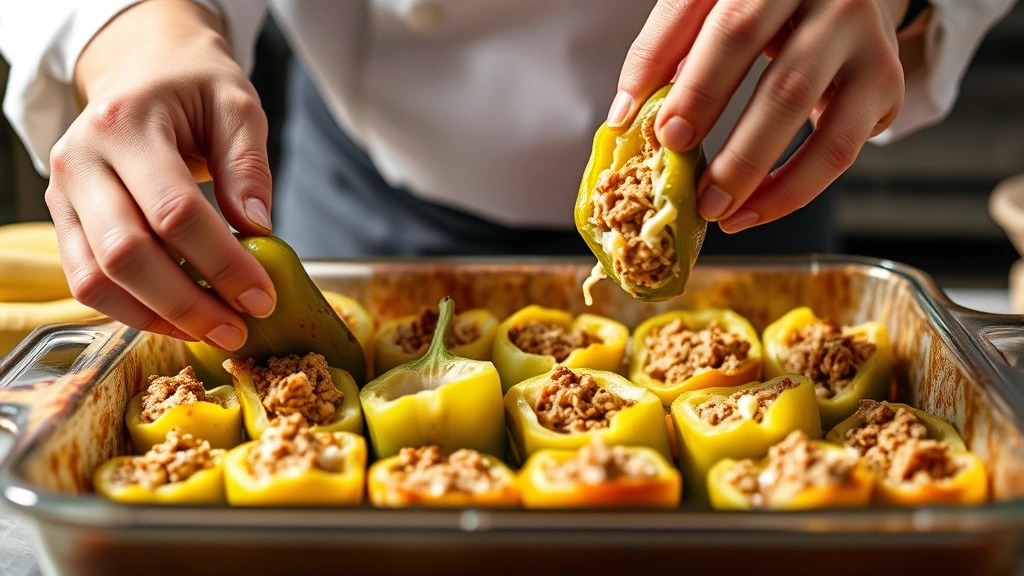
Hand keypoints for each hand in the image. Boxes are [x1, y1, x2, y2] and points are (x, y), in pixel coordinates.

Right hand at [45, 0, 275, 349]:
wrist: (140, 67)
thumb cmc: (193, 86)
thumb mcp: (237, 105)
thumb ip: (249, 165)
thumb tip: (257, 228)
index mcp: (126, 123)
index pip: (174, 211)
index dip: (222, 263)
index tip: (263, 296)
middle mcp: (81, 159)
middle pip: (127, 253)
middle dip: (188, 303)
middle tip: (239, 328)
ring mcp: (63, 193)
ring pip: (97, 278)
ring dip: (158, 317)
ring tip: (213, 333)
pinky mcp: (63, 220)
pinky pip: (87, 282)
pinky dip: (133, 311)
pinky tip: (179, 321)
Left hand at [610, 0, 909, 232]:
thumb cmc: (766, 10)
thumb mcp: (714, 12)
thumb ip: (669, 50)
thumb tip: (625, 116)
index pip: (708, 13)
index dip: (671, 66)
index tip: (650, 124)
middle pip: (747, 42)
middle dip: (703, 105)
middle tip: (675, 161)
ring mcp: (857, 32)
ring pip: (797, 100)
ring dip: (749, 165)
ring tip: (714, 207)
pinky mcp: (884, 80)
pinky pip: (838, 146)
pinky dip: (792, 189)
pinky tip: (754, 210)